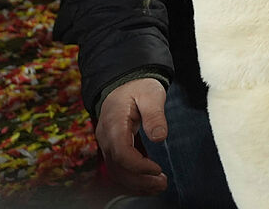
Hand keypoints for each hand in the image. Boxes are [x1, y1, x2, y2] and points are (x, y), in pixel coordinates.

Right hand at [96, 78, 168, 194]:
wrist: (125, 83)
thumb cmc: (138, 87)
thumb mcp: (151, 95)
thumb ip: (155, 115)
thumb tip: (160, 137)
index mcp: (114, 124)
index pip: (121, 153)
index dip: (138, 165)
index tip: (157, 169)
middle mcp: (106, 137)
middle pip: (117, 168)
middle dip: (140, 180)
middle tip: (162, 183)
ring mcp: (107, 144)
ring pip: (116, 172)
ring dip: (137, 183)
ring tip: (159, 186)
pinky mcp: (113, 148)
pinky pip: (119, 169)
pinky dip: (133, 179)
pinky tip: (149, 184)